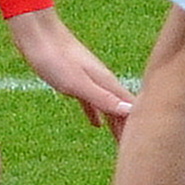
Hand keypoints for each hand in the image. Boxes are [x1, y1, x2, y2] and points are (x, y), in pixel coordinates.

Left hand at [7, 7, 136, 132]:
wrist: (37, 32)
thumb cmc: (54, 57)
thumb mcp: (77, 83)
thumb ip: (103, 98)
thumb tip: (130, 112)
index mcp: (106, 83)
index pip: (130, 109)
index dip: (138, 127)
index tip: (148, 145)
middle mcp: (102, 81)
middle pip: (121, 110)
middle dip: (129, 129)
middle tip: (136, 152)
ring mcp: (89, 80)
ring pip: (108, 107)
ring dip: (115, 123)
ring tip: (121, 142)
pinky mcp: (74, 80)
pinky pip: (91, 102)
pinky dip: (96, 114)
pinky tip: (96, 124)